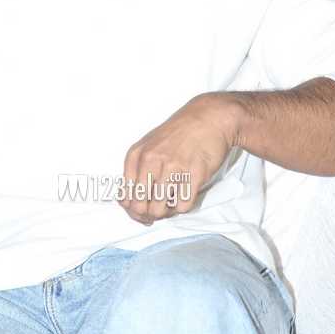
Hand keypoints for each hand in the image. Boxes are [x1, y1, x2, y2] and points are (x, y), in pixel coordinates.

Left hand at [121, 93, 236, 224]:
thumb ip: (136, 172)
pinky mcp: (194, 174)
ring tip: (171, 202)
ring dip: (166, 212)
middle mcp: (151, 161)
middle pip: (140, 207)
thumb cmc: (178, 134)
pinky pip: (182, 205)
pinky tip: (184, 195)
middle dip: (148, 215)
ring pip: (160, 209)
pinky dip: (182, 207)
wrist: (208, 118)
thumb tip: (128, 203)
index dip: (133, 211)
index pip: (125, 197)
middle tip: (158, 211)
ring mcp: (173, 167)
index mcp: (136, 155)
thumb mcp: (148, 146)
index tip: (142, 213)